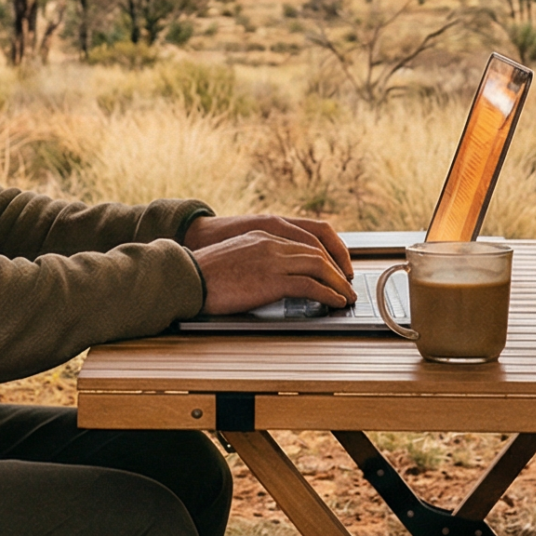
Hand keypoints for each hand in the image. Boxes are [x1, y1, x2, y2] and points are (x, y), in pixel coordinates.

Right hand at [183, 214, 353, 278]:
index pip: (306, 240)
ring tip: (347, 295)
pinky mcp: (271, 279)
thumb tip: (268, 276)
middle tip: (348, 284)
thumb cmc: (202, 272)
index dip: (326, 255)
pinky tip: (335, 301)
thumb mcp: (234, 256)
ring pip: (319, 266)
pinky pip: (310, 285)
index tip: (335, 268)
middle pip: (318, 252)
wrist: (186, 275)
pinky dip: (328, 293)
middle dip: (338, 269)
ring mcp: (272, 259)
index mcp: (263, 234)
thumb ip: (255, 259)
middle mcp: (271, 242)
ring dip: (338, 283)